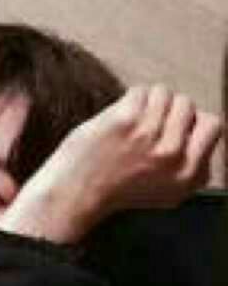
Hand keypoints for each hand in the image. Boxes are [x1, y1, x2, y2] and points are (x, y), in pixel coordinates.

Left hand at [0, 85, 223, 242]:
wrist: (73, 195)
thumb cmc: (111, 191)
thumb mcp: (165, 193)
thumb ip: (189, 168)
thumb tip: (202, 134)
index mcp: (188, 174)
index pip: (211, 125)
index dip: (190, 122)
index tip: (170, 128)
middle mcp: (173, 155)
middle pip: (187, 104)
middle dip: (165, 110)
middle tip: (142, 127)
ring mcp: (150, 135)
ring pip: (164, 93)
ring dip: (145, 102)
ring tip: (128, 123)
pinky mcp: (127, 121)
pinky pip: (140, 90)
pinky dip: (127, 99)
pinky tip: (115, 119)